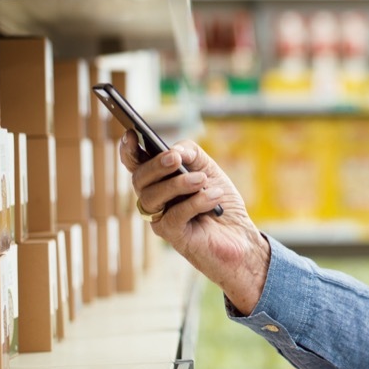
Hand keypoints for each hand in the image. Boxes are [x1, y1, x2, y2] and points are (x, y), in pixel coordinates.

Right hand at [119, 133, 269, 314]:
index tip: (131, 133)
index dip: (128, 150)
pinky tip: (214, 197)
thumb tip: (174, 151)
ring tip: (202, 180)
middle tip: (174, 158)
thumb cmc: (220, 202)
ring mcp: (160, 219)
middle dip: (155, 166)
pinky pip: (174, 216)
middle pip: (139, 180)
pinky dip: (196, 202)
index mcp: (159, 180)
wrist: (240, 236)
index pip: (136, 164)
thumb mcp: (208, 168)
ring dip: (178, 185)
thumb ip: (191, 154)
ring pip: (152, 198)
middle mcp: (154, 199)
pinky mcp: (173, 236)